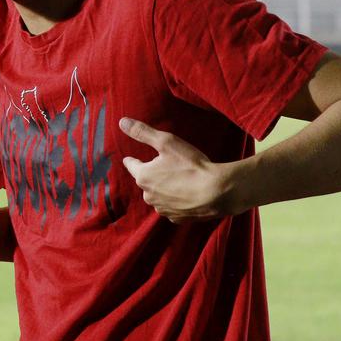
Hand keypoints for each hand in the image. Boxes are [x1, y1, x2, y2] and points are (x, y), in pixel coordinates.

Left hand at [119, 117, 237, 222]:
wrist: (218, 192)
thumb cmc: (191, 165)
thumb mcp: (166, 142)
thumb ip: (143, 132)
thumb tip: (122, 122)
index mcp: (143, 176)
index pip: (132, 165)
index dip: (132, 160)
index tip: (130, 159)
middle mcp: (148, 196)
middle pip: (146, 181)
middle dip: (153, 175)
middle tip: (167, 167)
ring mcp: (163, 209)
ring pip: (159, 196)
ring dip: (164, 189)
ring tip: (178, 181)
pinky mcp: (178, 219)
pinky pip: (172, 208)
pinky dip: (177, 202)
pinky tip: (187, 195)